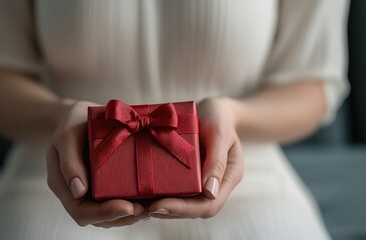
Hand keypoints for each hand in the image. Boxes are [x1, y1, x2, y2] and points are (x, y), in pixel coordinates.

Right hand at [46, 100, 146, 227]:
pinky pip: (121, 198)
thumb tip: (79, 191)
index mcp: (63, 184)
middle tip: (147, 209)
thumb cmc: (73, 121)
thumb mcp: (67, 134)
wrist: (84, 114)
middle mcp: (79, 192)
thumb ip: (69, 161)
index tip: (127, 207)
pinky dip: (136, 201)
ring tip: (153, 206)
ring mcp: (95, 190)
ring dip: (133, 213)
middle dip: (124, 216)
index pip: (81, 211)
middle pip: (100, 218)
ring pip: (113, 213)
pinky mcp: (109, 184)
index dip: (104, 214)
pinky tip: (152, 196)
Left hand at [148, 98, 243, 218]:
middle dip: (170, 211)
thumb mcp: (219, 132)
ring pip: (184, 204)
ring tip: (140, 205)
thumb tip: (209, 192)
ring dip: (163, 207)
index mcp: (228, 177)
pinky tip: (143, 193)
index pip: (209, 205)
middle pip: (194, 209)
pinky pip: (176, 190)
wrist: (211, 108)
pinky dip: (161, 194)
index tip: (159, 206)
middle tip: (144, 208)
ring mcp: (200, 181)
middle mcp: (214, 184)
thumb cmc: (218, 117)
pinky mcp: (188, 176)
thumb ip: (217, 160)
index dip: (184, 209)